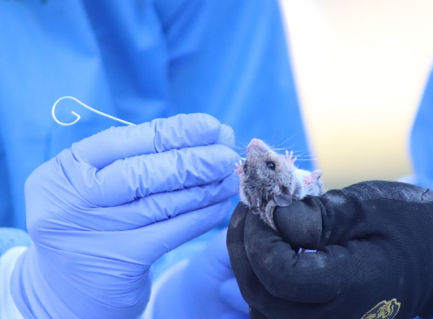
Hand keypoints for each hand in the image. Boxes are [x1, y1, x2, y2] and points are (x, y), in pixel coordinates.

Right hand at [11, 114, 239, 317]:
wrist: (63, 288)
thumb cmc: (88, 222)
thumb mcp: (91, 186)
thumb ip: (131, 160)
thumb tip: (200, 138)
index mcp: (65, 170)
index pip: (125, 141)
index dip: (174, 131)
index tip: (210, 126)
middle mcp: (74, 200)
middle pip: (145, 172)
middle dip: (195, 160)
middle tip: (226, 153)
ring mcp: (96, 233)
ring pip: (164, 202)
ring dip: (206, 187)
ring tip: (229, 176)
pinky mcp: (121, 262)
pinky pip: (173, 231)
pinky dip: (202, 216)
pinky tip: (220, 205)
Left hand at [227, 181, 432, 318]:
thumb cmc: (414, 223)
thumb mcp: (364, 206)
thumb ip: (314, 216)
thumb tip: (269, 214)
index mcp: (348, 287)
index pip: (276, 273)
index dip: (256, 237)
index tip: (258, 204)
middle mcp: (336, 317)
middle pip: (260, 294)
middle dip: (243, 248)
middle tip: (248, 211)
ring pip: (262, 308)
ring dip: (249, 266)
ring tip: (256, 228)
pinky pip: (277, 311)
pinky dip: (263, 283)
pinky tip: (271, 252)